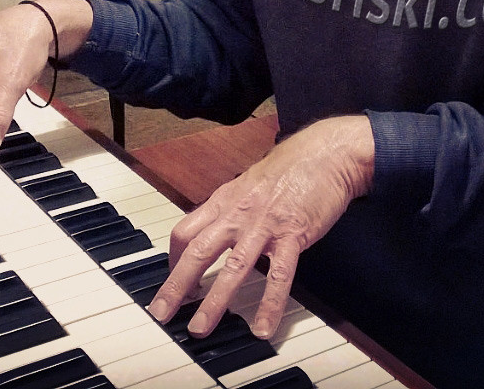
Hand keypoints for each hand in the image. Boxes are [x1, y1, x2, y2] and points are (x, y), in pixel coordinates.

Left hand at [147, 115, 374, 338]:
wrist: (322, 155)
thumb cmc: (286, 170)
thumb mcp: (247, 186)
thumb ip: (229, 210)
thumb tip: (212, 231)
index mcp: (224, 201)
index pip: (185, 232)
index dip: (173, 260)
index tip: (170, 283)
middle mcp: (237, 213)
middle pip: (198, 251)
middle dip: (176, 285)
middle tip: (161, 313)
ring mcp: (264, 225)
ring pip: (233, 267)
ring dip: (214, 301)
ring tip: (201, 328)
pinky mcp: (292, 234)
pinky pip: (278, 274)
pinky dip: (269, 303)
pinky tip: (263, 327)